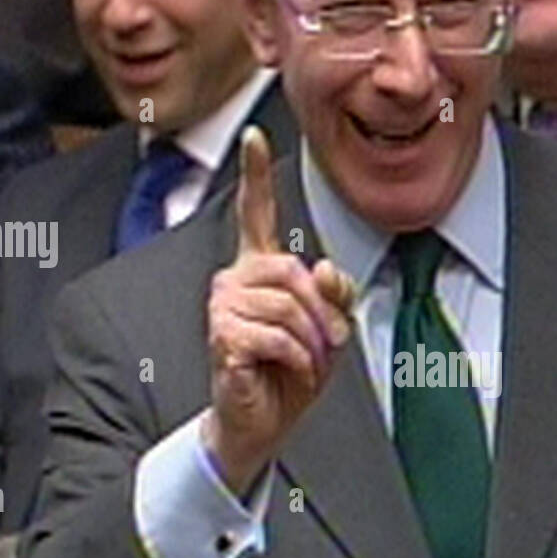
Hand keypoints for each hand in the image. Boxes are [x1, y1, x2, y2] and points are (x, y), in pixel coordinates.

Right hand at [205, 125, 354, 491]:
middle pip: (293, 271)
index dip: (254, 175)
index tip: (253, 136)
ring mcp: (223, 307)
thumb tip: (320, 267)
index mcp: (260, 269)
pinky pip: (277, 337)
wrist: (264, 421)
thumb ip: (335, 292)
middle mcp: (235, 279)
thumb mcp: (330, 327)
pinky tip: (288, 370)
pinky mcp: (221, 337)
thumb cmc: (291, 371)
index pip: (256, 214)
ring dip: (313, 342)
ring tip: (306, 361)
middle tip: (327, 344)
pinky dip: (297, 360)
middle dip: (323, 313)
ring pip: (289, 306)